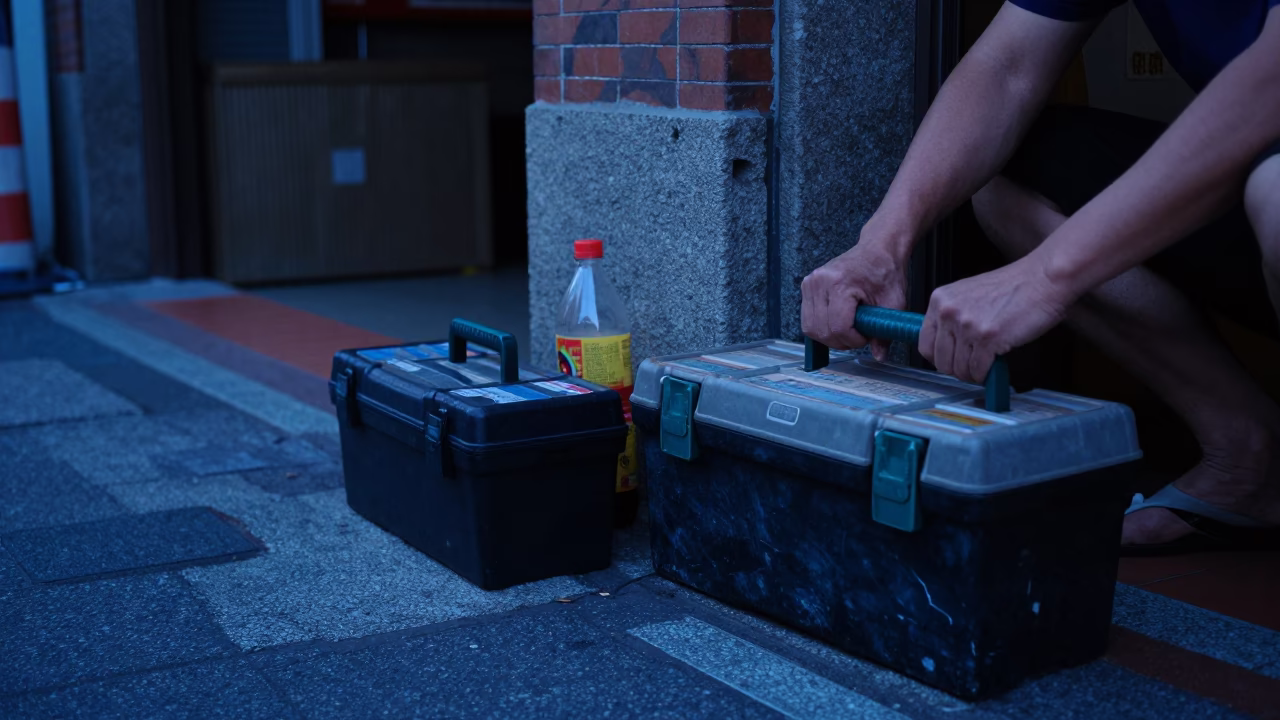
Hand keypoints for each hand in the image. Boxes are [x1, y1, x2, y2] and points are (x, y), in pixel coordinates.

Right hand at [801, 239, 907, 359]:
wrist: (877, 249)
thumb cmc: (886, 271)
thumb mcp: (894, 303)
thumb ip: (884, 332)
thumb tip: (879, 355)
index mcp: (840, 283)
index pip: (838, 327)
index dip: (853, 340)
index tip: (865, 337)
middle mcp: (820, 282)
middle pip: (821, 331)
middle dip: (841, 341)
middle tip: (858, 335)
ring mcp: (810, 283)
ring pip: (810, 328)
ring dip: (829, 336)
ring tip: (848, 329)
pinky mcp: (807, 285)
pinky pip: (808, 319)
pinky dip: (821, 326)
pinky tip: (838, 321)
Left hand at [919, 258, 1070, 382]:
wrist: (1042, 279)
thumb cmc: (1013, 286)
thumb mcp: (968, 295)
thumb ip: (953, 317)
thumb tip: (946, 346)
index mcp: (940, 300)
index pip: (924, 344)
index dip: (938, 358)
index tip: (950, 360)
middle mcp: (949, 312)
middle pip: (940, 361)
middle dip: (956, 369)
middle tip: (971, 366)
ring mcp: (967, 326)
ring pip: (958, 369)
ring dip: (972, 373)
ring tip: (985, 365)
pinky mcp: (988, 339)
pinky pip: (978, 370)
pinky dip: (986, 374)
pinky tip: (994, 366)